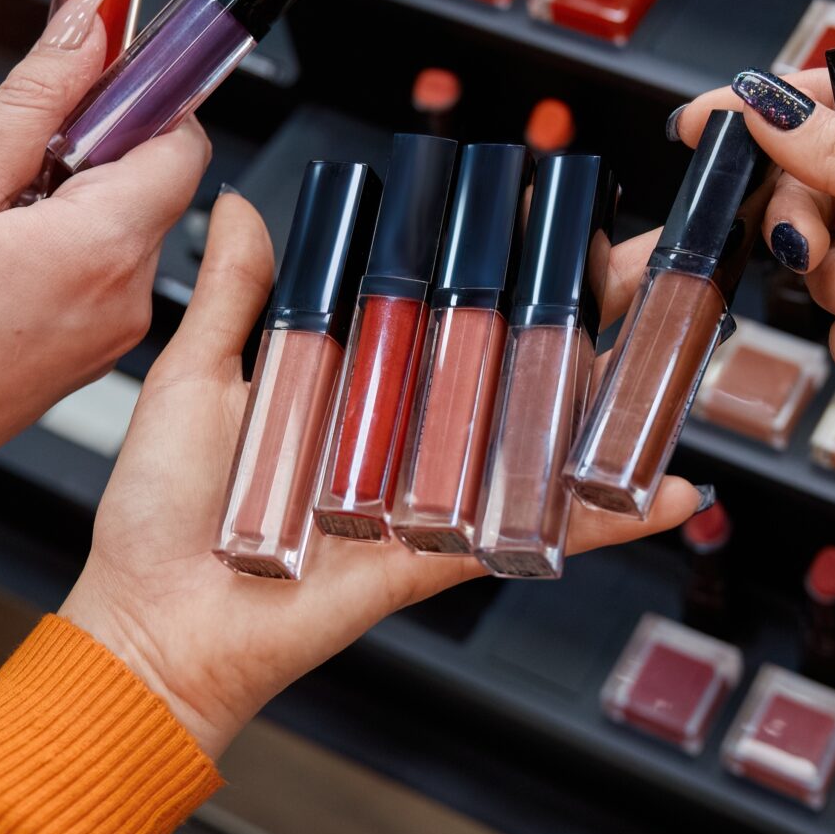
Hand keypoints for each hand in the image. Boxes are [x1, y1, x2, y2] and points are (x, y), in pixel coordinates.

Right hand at [0, 0, 206, 480]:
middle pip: (149, 182)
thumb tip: (90, 25)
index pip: (182, 141)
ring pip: (119, 226)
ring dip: (65, 198)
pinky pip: (95, 274)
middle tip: (3, 155)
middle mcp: (128, 297)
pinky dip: (56, 247)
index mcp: (107, 247)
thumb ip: (34, 96)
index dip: (138, 100)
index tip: (85, 85)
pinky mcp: (87, 355)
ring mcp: (111, 333)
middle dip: (87, 149)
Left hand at [62, 194, 702, 758]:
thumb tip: (240, 207)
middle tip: (648, 262)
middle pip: (512, 360)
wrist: (152, 626)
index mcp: (355, 382)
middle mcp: (404, 433)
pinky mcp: (441, 556)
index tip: (550, 207)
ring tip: (682, 348)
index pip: (443, 305)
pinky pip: (536, 533)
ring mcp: (432, 494)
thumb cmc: (162, 515)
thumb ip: (235, 297)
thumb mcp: (197, 380)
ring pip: (540, 437)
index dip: (498, 260)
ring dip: (615, 397)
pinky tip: (674, 493)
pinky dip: (609, 520)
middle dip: (587, 310)